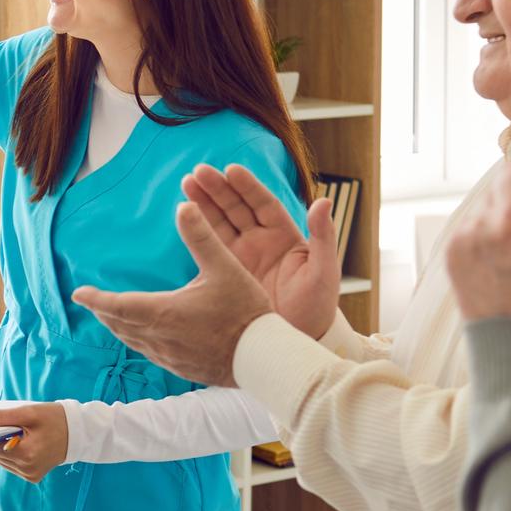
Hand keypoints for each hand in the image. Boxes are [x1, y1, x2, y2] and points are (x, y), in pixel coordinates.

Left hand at [0, 402, 67, 482]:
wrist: (80, 433)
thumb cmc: (55, 419)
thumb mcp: (28, 413)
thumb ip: (0, 417)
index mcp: (26, 454)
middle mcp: (27, 469)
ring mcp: (30, 475)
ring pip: (1, 461)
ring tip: (3, 431)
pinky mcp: (32, 476)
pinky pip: (11, 465)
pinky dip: (8, 453)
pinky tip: (13, 441)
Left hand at [72, 200, 275, 386]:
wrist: (263, 358)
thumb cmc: (245, 313)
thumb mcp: (225, 267)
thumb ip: (202, 237)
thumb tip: (184, 206)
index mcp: (162, 313)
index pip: (117, 306)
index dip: (96, 299)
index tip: (79, 293)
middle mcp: (159, 338)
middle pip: (119, 325)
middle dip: (104, 312)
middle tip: (92, 302)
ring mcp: (169, 356)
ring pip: (132, 342)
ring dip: (118, 328)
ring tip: (112, 317)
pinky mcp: (181, 367)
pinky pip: (149, 353)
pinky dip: (137, 341)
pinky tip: (144, 337)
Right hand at [182, 164, 340, 338]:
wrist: (296, 341)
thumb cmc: (317, 307)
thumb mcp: (324, 272)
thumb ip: (323, 236)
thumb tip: (323, 201)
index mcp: (285, 236)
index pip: (264, 204)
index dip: (248, 187)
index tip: (231, 170)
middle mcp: (262, 242)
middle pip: (237, 208)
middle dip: (219, 189)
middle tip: (198, 172)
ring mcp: (243, 256)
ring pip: (220, 222)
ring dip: (204, 203)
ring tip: (186, 184)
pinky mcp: (227, 273)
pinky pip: (210, 247)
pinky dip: (198, 230)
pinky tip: (185, 215)